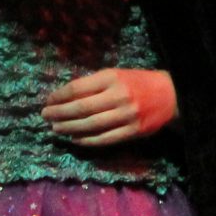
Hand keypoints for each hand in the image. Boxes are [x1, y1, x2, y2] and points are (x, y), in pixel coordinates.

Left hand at [44, 68, 177, 146]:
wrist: (170, 95)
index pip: (78, 88)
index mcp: (112, 78)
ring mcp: (126, 115)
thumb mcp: (116, 75)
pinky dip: (87, 140)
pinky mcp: (133, 131)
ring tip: (56, 128)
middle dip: (59, 113)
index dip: (59, 96)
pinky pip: (104, 138)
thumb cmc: (137, 83)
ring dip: (69, 128)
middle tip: (45, 116)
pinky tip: (75, 139)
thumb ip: (94, 85)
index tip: (48, 101)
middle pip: (81, 108)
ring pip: (91, 125)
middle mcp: (118, 96)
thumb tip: (63, 97)